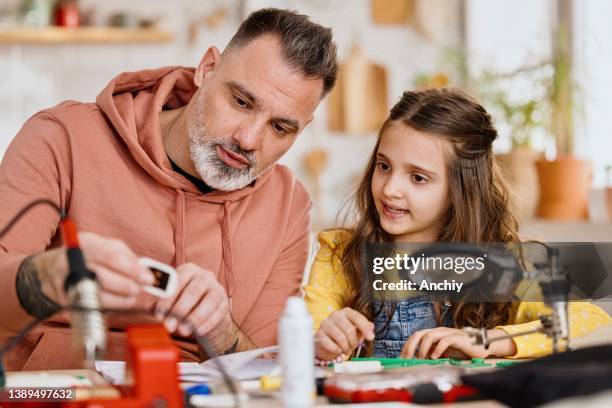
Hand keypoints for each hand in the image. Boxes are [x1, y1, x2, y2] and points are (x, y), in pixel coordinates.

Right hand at [34, 232, 153, 307]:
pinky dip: (108, 306)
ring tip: (132, 297)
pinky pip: (90, 305)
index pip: (111, 256)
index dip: (132, 269)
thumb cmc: (90, 257)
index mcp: (85, 242)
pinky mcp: (63, 299)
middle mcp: (72, 260)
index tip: (148, 278)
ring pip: (97, 294)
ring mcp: (64, 281)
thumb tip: (146, 272)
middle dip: (126, 285)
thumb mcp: (107, 247)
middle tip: (139, 289)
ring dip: (120, 299)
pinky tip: (118, 302)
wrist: (52, 269)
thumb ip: (127, 257)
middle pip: (103, 276)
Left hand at [154, 263, 232, 349]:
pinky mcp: (224, 304)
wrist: (205, 313)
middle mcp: (205, 276)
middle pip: (194, 290)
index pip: (178, 282)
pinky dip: (207, 324)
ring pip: (209, 301)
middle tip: (170, 326)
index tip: (159, 315)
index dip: (167, 299)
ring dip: (194, 318)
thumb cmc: (182, 304)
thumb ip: (159, 303)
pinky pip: (218, 313)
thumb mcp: (170, 301)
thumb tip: (147, 307)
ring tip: (183, 331)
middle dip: (180, 310)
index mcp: (188, 270)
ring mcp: (217, 289)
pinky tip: (197, 332)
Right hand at [315, 307, 374, 360]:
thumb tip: (371, 326)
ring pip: (341, 338)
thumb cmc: (342, 336)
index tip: (371, 338)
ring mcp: (325, 324)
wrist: (325, 345)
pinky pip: (332, 345)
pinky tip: (337, 350)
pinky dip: (337, 351)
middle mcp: (335, 315)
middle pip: (349, 329)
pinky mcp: (319, 335)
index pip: (357, 317)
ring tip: (344, 349)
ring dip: (345, 347)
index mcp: (345, 312)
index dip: (365, 328)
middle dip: (354, 341)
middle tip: (353, 346)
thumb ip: (364, 328)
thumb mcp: (355, 332)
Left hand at [401, 327, 515, 358]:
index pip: (415, 337)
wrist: (480, 345)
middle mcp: (438, 331)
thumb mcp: (442, 352)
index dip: (407, 347)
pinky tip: (435, 357)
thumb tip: (416, 362)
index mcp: (433, 334)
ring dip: (423, 349)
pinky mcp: (457, 338)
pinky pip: (445, 341)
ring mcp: (447, 333)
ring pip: (430, 336)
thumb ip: (430, 353)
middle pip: (419, 334)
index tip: (401, 359)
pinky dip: (438, 349)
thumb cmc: (460, 348)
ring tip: (422, 359)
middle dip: (411, 347)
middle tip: (408, 359)